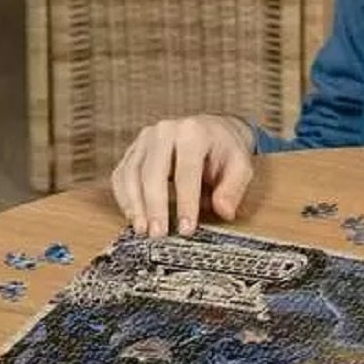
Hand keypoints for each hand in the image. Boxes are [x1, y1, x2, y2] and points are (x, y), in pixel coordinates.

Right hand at [111, 115, 254, 238]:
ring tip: (143, 230)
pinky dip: (124, 198)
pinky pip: (122, 174)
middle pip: (152, 173)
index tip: (186, 229)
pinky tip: (133, 216)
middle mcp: (165, 131)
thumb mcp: (241, 166)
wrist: (213, 130)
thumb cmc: (226, 150)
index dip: (185, 203)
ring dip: (134, 205)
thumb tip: (223, 212)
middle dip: (154, 207)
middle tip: (158, 234)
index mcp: (193, 133)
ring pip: (131, 174)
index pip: (186, 172)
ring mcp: (145, 139)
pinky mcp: (133, 149)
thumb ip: (233, 188)